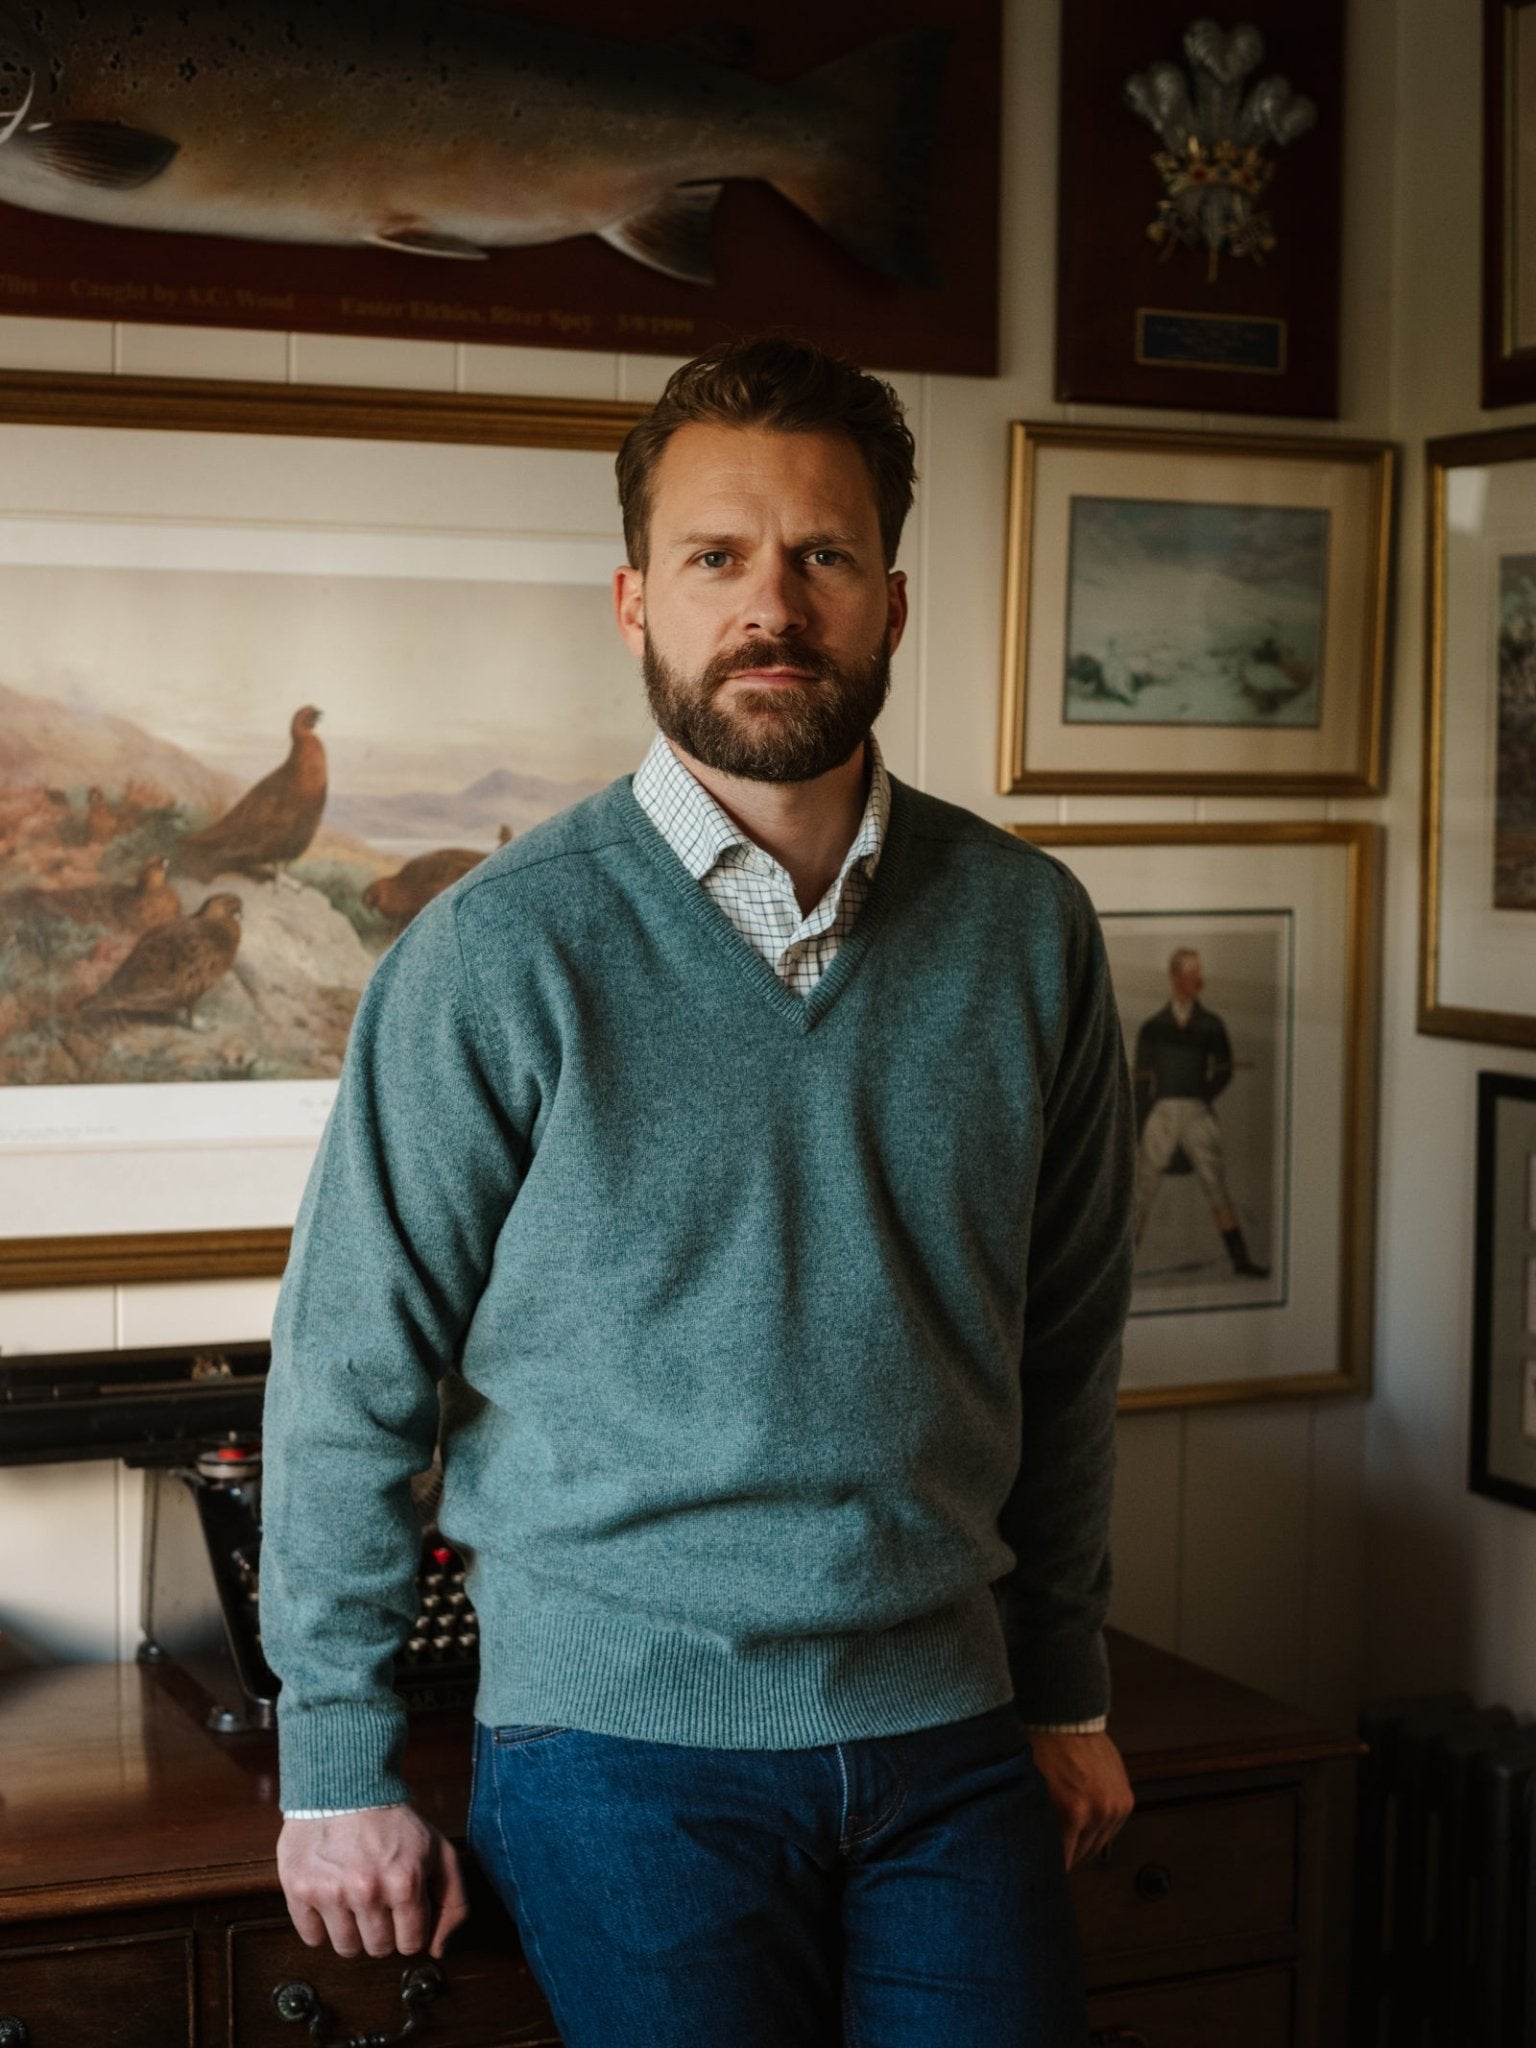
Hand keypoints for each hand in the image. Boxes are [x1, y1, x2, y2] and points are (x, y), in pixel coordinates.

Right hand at [277, 1805, 469, 1958]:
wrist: (345, 1786)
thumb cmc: (393, 1821)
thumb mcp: (438, 1851)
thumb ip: (453, 1900)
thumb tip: (438, 1949)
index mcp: (405, 1883)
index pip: (411, 1944)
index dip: (409, 1929)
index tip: (402, 1912)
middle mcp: (367, 1891)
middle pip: (378, 1949)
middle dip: (382, 1930)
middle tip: (378, 1900)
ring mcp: (331, 1893)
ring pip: (346, 1949)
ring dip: (352, 1930)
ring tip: (353, 1897)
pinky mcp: (300, 1890)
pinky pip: (312, 1938)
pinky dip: (320, 1924)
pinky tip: (330, 1896)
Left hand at [1026, 1729, 1134, 1868]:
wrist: (1063, 1718)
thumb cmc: (1039, 1749)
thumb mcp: (1028, 1790)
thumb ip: (1034, 1825)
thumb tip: (1032, 1855)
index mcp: (1072, 1812)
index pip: (1062, 1863)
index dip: (1049, 1872)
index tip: (1040, 1878)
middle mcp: (1098, 1812)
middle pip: (1080, 1856)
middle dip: (1064, 1857)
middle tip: (1049, 1858)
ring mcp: (1114, 1806)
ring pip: (1097, 1844)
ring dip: (1081, 1845)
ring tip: (1064, 1839)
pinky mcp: (1125, 1799)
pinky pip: (1111, 1829)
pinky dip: (1097, 1830)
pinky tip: (1082, 1824)